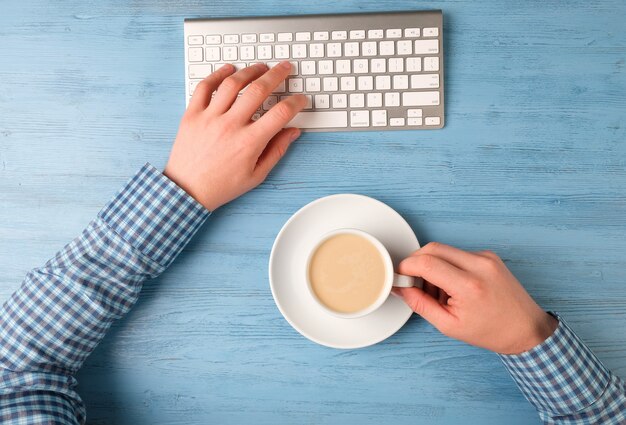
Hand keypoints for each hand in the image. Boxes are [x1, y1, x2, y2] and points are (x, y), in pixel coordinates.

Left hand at [164, 62, 306, 210]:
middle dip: (277, 75)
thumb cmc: (221, 186)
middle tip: (285, 68)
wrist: (187, 191)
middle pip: (259, 90)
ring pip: (233, 83)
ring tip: (261, 68)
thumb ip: (276, 151)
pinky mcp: (192, 115)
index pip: (281, 113)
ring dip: (250, 71)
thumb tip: (292, 132)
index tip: (300, 99)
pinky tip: (229, 70)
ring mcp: (209, 118)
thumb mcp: (256, 175)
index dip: (296, 102)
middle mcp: (230, 126)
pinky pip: (205, 87)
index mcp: (249, 142)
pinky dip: (218, 74)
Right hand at [394, 242, 557, 354]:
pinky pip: (457, 254)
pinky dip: (447, 266)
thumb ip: (420, 303)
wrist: (526, 329)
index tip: (400, 277)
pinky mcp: (488, 255)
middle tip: (414, 283)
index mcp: (469, 286)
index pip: (426, 262)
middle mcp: (479, 265)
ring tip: (438, 291)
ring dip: (432, 266)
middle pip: (432, 248)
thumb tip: (401, 287)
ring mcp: (486, 257)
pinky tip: (452, 286)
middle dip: (416, 263)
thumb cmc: (492, 331)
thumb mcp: (448, 325)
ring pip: (443, 250)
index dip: (406, 267)